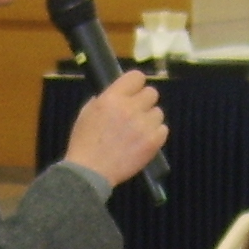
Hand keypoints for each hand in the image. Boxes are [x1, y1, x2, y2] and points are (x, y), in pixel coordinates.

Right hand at [63, 70, 167, 188]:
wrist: (90, 172)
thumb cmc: (85, 143)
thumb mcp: (87, 113)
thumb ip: (104, 99)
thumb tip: (119, 93)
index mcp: (111, 98)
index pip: (137, 76)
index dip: (136, 84)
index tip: (134, 91)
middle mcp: (129, 108)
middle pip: (152, 93)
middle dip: (144, 102)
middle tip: (136, 113)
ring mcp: (143, 126)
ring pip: (158, 113)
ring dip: (150, 120)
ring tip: (137, 131)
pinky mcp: (152, 142)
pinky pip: (163, 130)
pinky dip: (155, 135)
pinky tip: (143, 141)